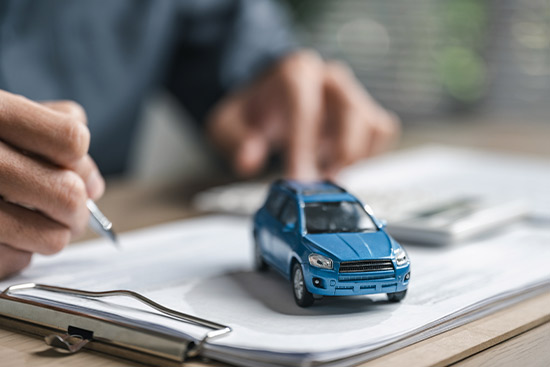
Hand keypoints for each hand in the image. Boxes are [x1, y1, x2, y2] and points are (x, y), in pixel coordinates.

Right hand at [0, 90, 103, 278]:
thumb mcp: (0, 113)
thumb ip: (52, 131)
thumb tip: (94, 183)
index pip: (71, 140)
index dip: (79, 157)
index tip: (70, 163)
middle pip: (68, 196)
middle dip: (77, 208)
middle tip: (68, 207)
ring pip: (51, 238)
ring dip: (52, 234)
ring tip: (34, 220)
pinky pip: (16, 261)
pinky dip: (17, 252)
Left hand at [207, 50, 399, 179]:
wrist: (271, 100)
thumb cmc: (254, 112)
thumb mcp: (229, 124)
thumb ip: (235, 140)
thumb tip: (248, 161)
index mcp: (295, 73)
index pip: (305, 106)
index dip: (303, 146)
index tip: (300, 180)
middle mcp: (329, 78)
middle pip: (350, 112)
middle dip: (337, 154)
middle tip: (320, 184)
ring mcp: (351, 93)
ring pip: (371, 124)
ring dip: (353, 158)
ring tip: (328, 175)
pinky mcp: (365, 111)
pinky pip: (381, 131)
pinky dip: (368, 154)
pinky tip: (341, 164)